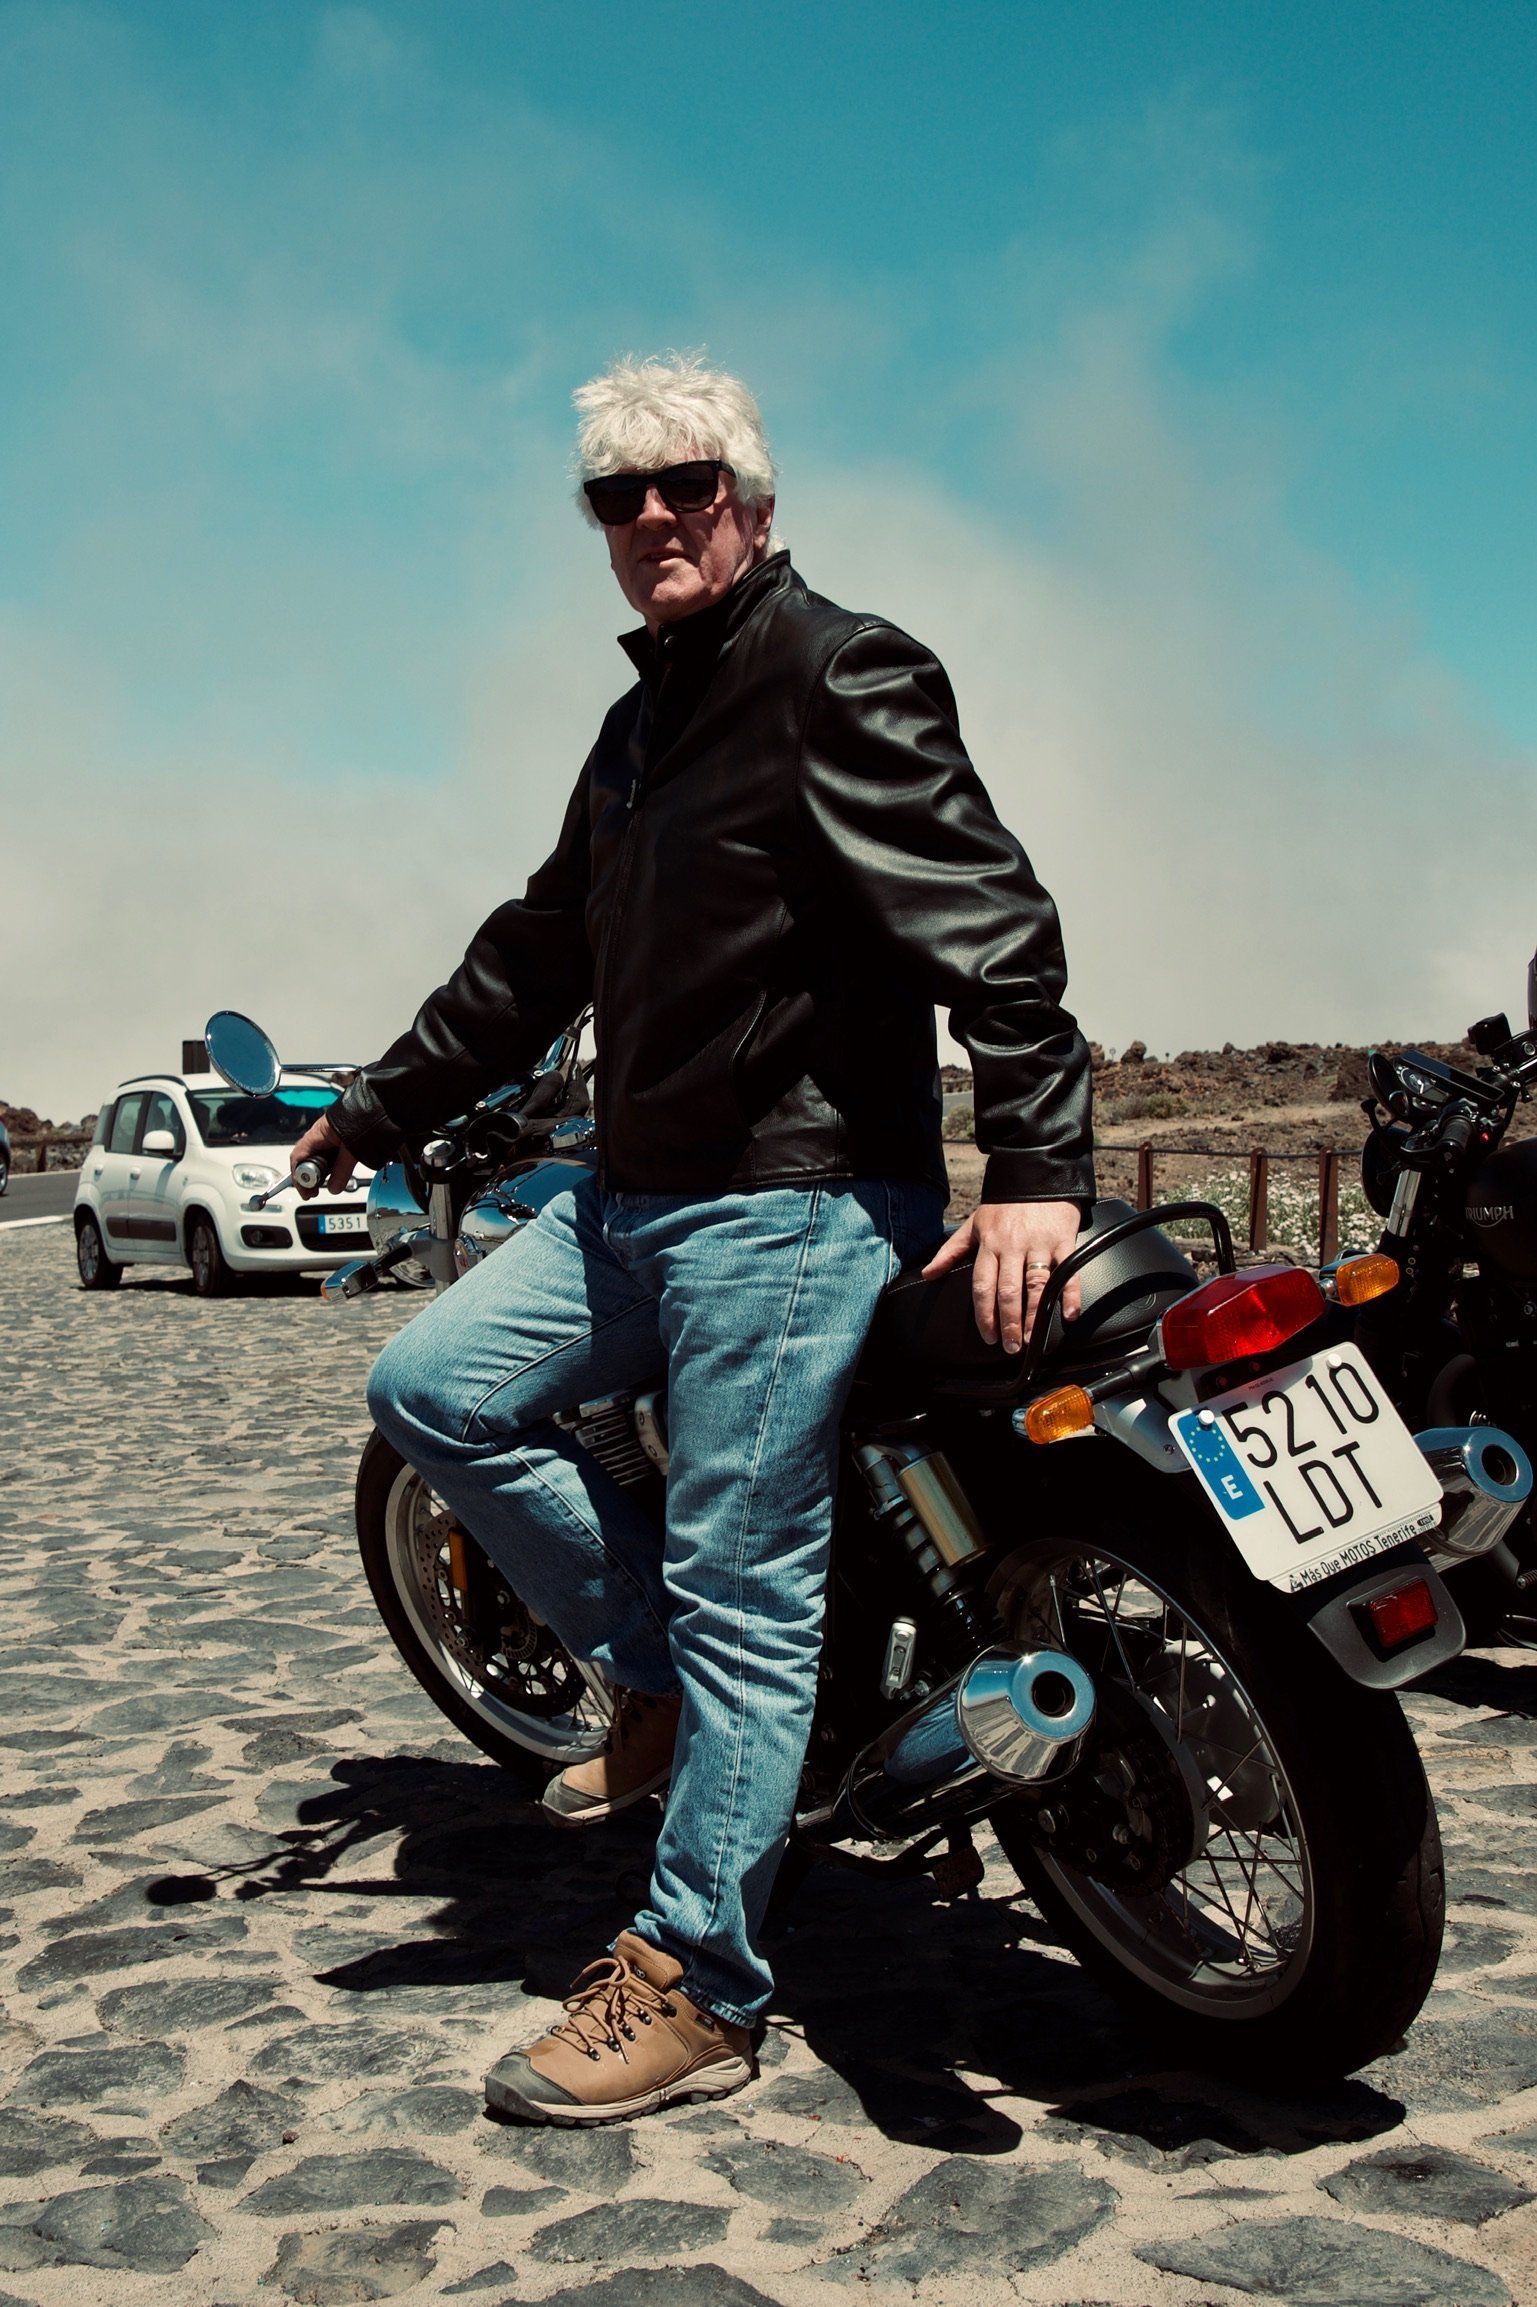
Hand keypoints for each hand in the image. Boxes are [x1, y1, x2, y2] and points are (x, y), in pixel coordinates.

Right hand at [289, 1113, 356, 1197]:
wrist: (378, 1106)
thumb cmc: (362, 1121)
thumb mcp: (351, 1151)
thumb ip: (342, 1171)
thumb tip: (334, 1188)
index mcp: (316, 1135)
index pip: (298, 1159)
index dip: (299, 1178)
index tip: (306, 1192)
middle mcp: (319, 1135)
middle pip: (306, 1159)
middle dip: (310, 1178)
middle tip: (314, 1191)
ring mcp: (328, 1135)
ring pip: (319, 1157)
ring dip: (321, 1172)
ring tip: (327, 1183)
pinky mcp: (339, 1137)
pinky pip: (330, 1154)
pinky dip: (331, 1165)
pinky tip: (337, 1172)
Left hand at [921, 1199, 1081, 1354]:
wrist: (1036, 1175)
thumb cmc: (1004, 1206)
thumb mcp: (973, 1225)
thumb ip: (950, 1252)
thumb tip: (928, 1274)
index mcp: (989, 1244)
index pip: (982, 1285)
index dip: (984, 1313)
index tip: (987, 1335)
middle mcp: (1013, 1246)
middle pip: (1008, 1290)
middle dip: (1008, 1322)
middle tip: (1010, 1347)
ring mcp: (1039, 1243)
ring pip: (1036, 1285)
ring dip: (1034, 1316)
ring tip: (1031, 1338)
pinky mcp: (1064, 1240)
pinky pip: (1068, 1270)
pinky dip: (1070, 1294)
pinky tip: (1068, 1315)